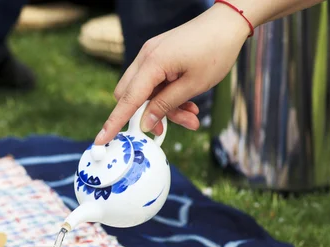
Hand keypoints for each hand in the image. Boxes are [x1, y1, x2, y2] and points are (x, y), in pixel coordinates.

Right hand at [94, 3, 250, 144]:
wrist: (228, 23)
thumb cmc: (215, 51)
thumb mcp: (192, 85)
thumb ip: (166, 105)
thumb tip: (145, 123)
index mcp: (152, 63)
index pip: (127, 99)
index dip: (114, 122)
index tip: (101, 139)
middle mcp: (146, 57)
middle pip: (130, 95)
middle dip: (147, 115)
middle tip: (168, 126)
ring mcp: (152, 55)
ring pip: (146, 92)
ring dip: (164, 107)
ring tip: (191, 116)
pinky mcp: (160, 55)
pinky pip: (155, 82)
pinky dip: (168, 95)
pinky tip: (189, 102)